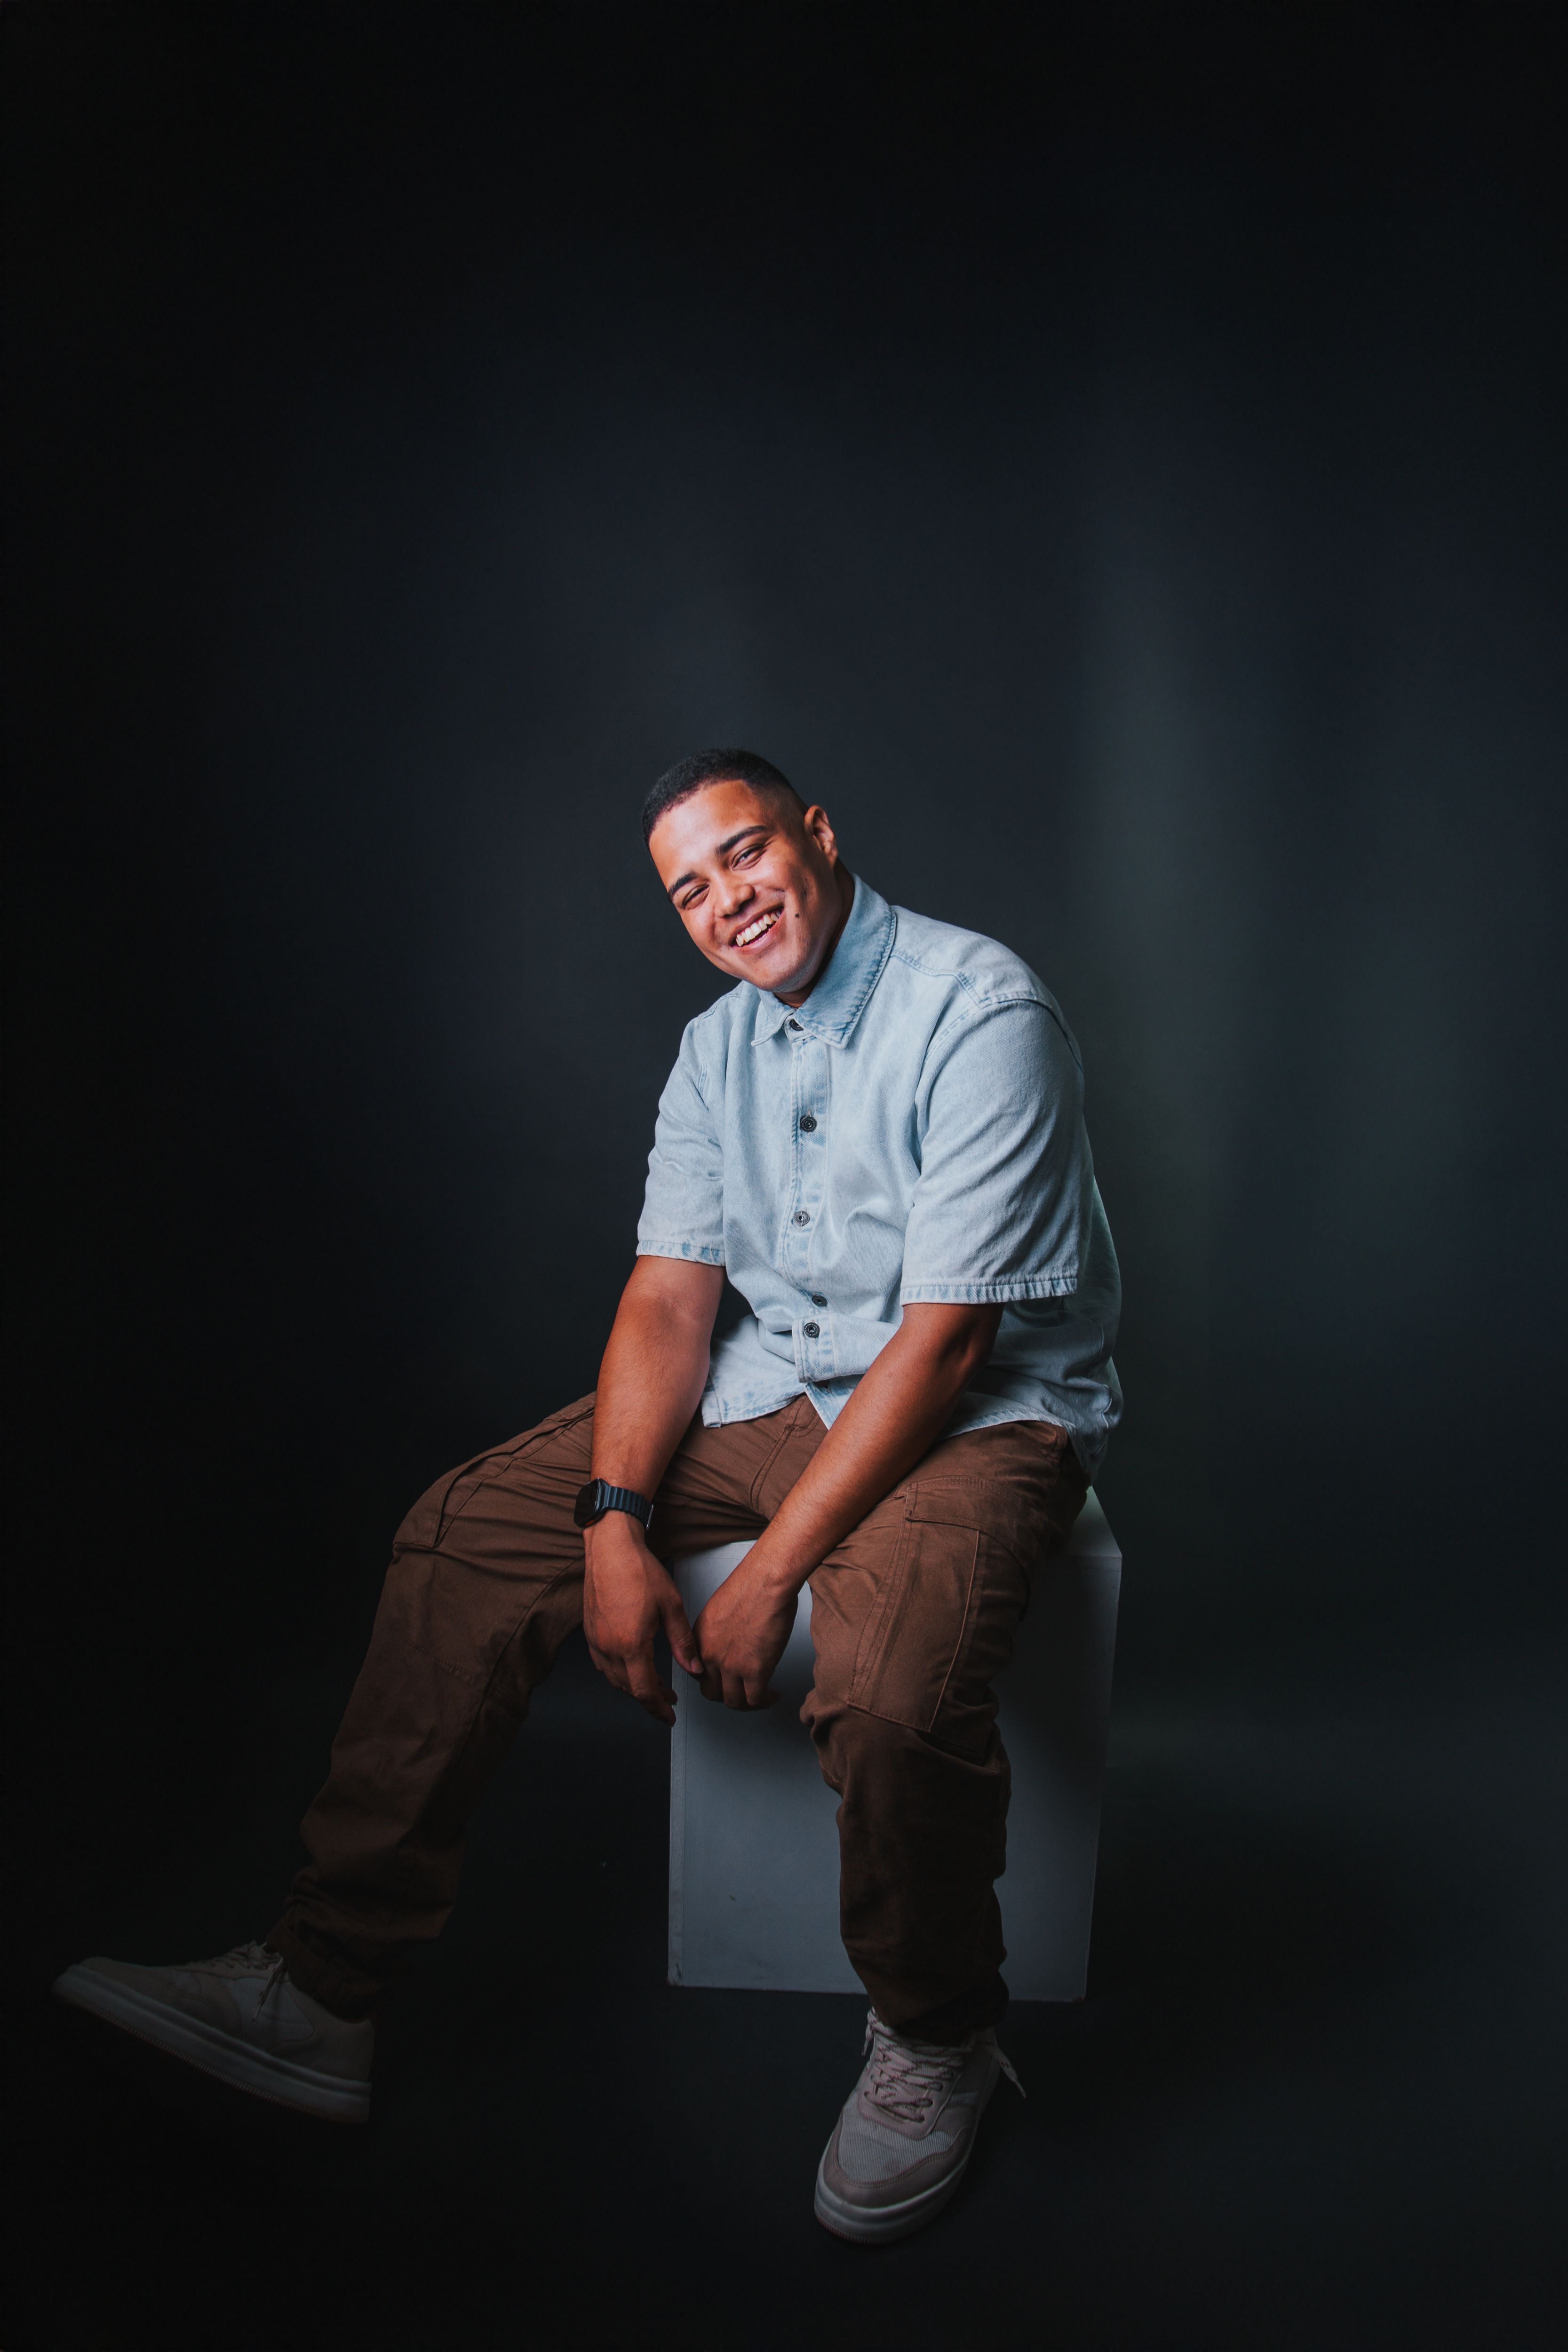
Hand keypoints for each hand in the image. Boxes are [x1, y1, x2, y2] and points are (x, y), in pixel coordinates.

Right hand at [582, 1514, 701, 1726]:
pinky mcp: (588, 1631)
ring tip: (652, 1684)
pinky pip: (602, 1663)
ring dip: (633, 1686)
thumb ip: (683, 1642)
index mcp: (630, 1644)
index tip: (669, 1715)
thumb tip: (694, 1668)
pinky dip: (617, 1672)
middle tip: (668, 1700)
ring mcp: (595, 1640)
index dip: (659, 1708)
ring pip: (613, 1678)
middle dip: (649, 1699)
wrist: (610, 1547)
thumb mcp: (671, 1606)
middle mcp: (608, 1647)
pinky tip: (629, 1665)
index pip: (644, 1691)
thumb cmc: (640, 1570)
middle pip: (628, 1688)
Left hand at [691, 1553, 801, 1709]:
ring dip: (748, 1703)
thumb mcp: (719, 1611)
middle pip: (712, 1693)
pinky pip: (756, 1700)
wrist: (766, 1582)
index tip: (727, 1680)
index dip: (714, 1680)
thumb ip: (719, 1633)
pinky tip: (773, 1694)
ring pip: (734, 1702)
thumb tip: (731, 1645)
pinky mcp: (755, 1671)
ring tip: (762, 1695)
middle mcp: (709, 1655)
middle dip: (728, 1695)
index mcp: (700, 1639)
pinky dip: (765, 1700)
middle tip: (742, 1691)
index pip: (698, 1673)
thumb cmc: (750, 1586)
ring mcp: (731, 1666)